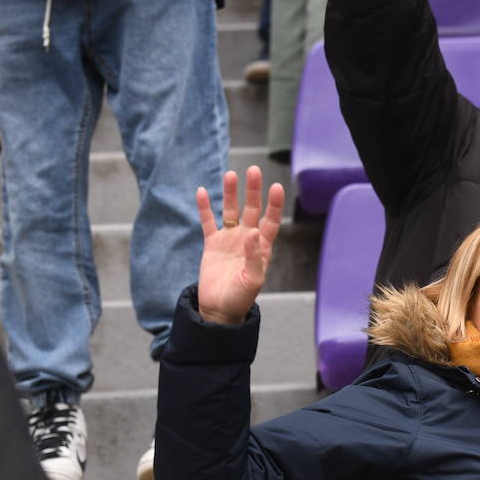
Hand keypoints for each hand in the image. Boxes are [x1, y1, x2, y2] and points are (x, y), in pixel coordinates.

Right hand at [195, 167, 284, 325]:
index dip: (274, 204)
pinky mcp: (212, 244)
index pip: (271, 221)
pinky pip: (208, 222)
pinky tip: (203, 191)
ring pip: (231, 211)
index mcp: (262, 247)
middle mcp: (247, 239)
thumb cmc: (240, 298)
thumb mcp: (253, 280)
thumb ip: (254, 257)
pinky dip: (205, 208)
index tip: (276, 187)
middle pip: (251, 209)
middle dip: (253, 191)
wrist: (219, 309)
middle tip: (254, 170)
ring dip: (231, 194)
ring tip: (230, 174)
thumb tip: (254, 232)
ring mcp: (229, 239)